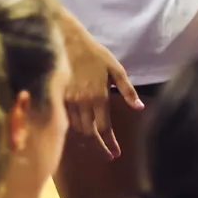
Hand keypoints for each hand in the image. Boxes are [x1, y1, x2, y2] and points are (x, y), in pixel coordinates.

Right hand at [58, 14, 141, 158]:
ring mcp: (68, 101)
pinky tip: (79, 132)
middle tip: (107, 156)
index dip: (110, 144)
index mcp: (99, 97)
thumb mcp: (116, 69)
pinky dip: (73, 129)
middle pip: (89, 133)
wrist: (66, 41)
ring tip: (95, 146)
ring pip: (76, 128)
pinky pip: (65, 119)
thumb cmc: (95, 53)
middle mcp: (83, 103)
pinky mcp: (58, 97)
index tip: (115, 155)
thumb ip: (127, 90)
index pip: (105, 128)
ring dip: (86, 140)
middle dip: (98, 147)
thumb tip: (139, 108)